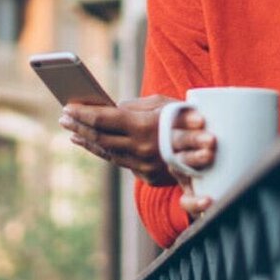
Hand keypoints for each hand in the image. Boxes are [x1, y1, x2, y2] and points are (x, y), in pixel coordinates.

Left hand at [59, 96, 218, 189]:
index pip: (104, 119)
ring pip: (106, 151)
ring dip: (86, 140)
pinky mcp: (146, 175)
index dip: (83, 113)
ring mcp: (142, 165)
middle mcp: (140, 148)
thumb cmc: (187, 118)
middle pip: (100, 137)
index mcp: (143, 126)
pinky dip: (101, 150)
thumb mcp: (163, 103)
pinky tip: (89, 142)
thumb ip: (135, 106)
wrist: (216, 151)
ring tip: (71, 130)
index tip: (67, 107)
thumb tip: (111, 108)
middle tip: (63, 117)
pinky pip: (117, 160)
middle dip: (79, 127)